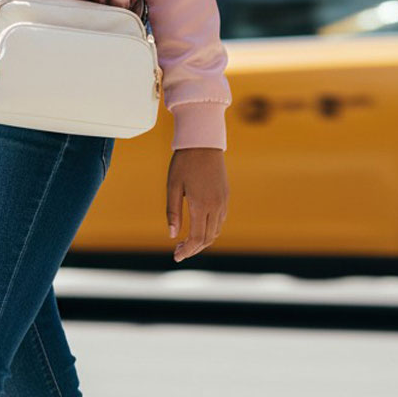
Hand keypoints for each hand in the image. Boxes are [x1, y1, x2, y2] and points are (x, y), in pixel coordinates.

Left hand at [166, 147, 228, 262]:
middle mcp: (215, 206)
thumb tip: (172, 235)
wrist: (203, 143)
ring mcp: (223, 202)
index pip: (196, 238)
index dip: (186, 250)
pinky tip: (198, 227)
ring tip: (186, 242)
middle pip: (207, 239)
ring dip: (202, 241)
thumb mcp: (172, 186)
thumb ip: (172, 212)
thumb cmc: (184, 163)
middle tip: (178, 251)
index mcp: (201, 205)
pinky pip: (220, 220)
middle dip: (193, 249)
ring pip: (216, 231)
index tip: (176, 256)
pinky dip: (210, 230)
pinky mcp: (225, 196)